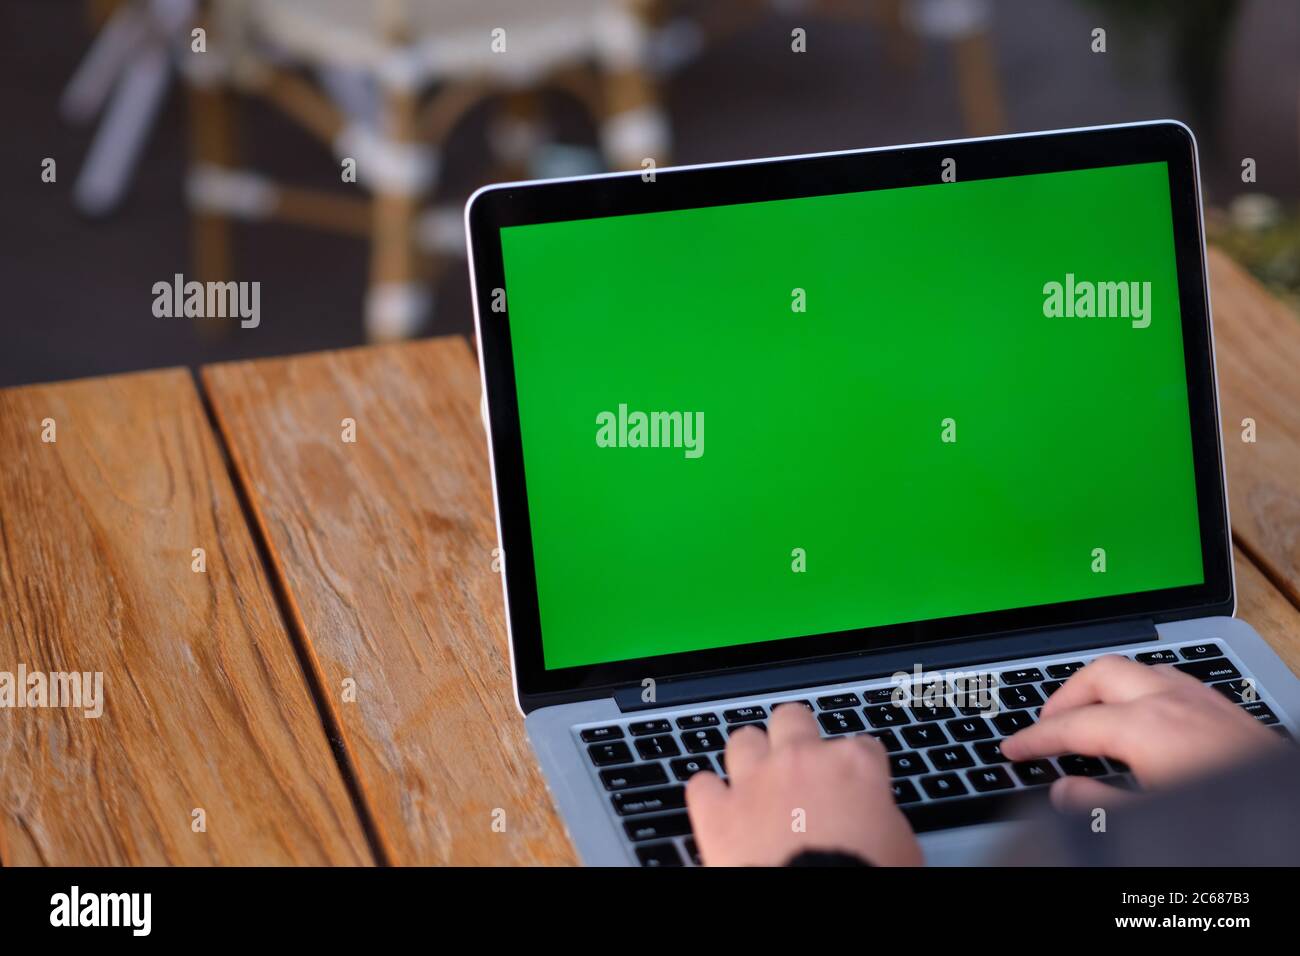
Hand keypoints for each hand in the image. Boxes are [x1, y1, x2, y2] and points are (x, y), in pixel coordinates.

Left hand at [685, 704, 921, 865]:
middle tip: (799, 761)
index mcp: (853, 766)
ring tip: (755, 780)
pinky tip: (717, 807)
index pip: (861, 746)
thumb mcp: (900, 846)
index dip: (857, 765)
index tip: (856, 781)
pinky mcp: (718, 813)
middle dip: (795, 736)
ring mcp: (755, 782)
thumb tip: (873, 817)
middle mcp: (801, 760)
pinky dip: (709, 796)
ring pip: (743, 741)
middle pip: (792, 718)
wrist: (817, 908)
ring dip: (749, 758)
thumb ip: (881, 815)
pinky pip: (701, 786)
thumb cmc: (866, 876)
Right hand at [1001, 654, 1280, 810]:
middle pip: (1100, 675)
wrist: (1298, 819)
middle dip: (1064, 696)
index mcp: (1147, 727)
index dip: (1035, 739)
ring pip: (1136, 671)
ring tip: (1086, 717)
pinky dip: (1138, 692)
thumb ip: (1101, 805)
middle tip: (1044, 727)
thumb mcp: (1154, 822)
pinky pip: (1167, 681)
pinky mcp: (1226, 709)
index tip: (1012, 750)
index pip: (1072, 726)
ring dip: (1102, 689)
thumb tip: (1064, 791)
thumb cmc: (1236, 823)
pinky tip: (1140, 718)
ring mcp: (1204, 700)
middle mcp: (1173, 701)